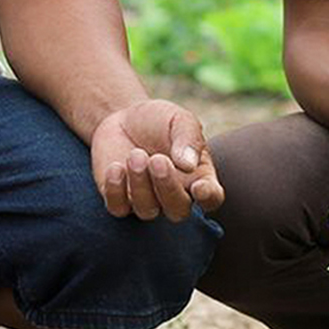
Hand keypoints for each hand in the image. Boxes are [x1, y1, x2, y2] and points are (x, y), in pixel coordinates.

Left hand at [91, 99, 224, 220]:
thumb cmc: (159, 121)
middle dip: (167, 187)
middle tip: (157, 159)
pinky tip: (115, 167)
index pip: (212, 197)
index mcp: (198, 176)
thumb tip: (189, 165)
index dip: (209, 197)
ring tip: (135, 154)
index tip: (200, 187)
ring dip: (140, 184)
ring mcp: (146, 201)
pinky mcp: (120, 201)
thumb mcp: (179, 119)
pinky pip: (118, 208)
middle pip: (178, 210)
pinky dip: (116, 190)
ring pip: (147, 210)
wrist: (123, 118)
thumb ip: (188, 138)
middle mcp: (175, 195)